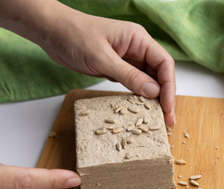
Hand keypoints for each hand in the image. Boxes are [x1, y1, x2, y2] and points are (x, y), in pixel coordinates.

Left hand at [42, 13, 176, 125]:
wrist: (51, 32)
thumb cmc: (74, 36)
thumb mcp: (102, 59)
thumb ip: (129, 76)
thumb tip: (154, 92)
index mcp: (138, 39)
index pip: (164, 63)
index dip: (169, 87)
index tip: (167, 107)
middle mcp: (137, 48)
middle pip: (160, 74)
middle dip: (165, 96)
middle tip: (167, 120)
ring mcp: (129, 58)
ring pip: (149, 80)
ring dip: (154, 98)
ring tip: (157, 118)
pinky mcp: (119, 67)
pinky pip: (135, 83)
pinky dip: (139, 96)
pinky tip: (141, 109)